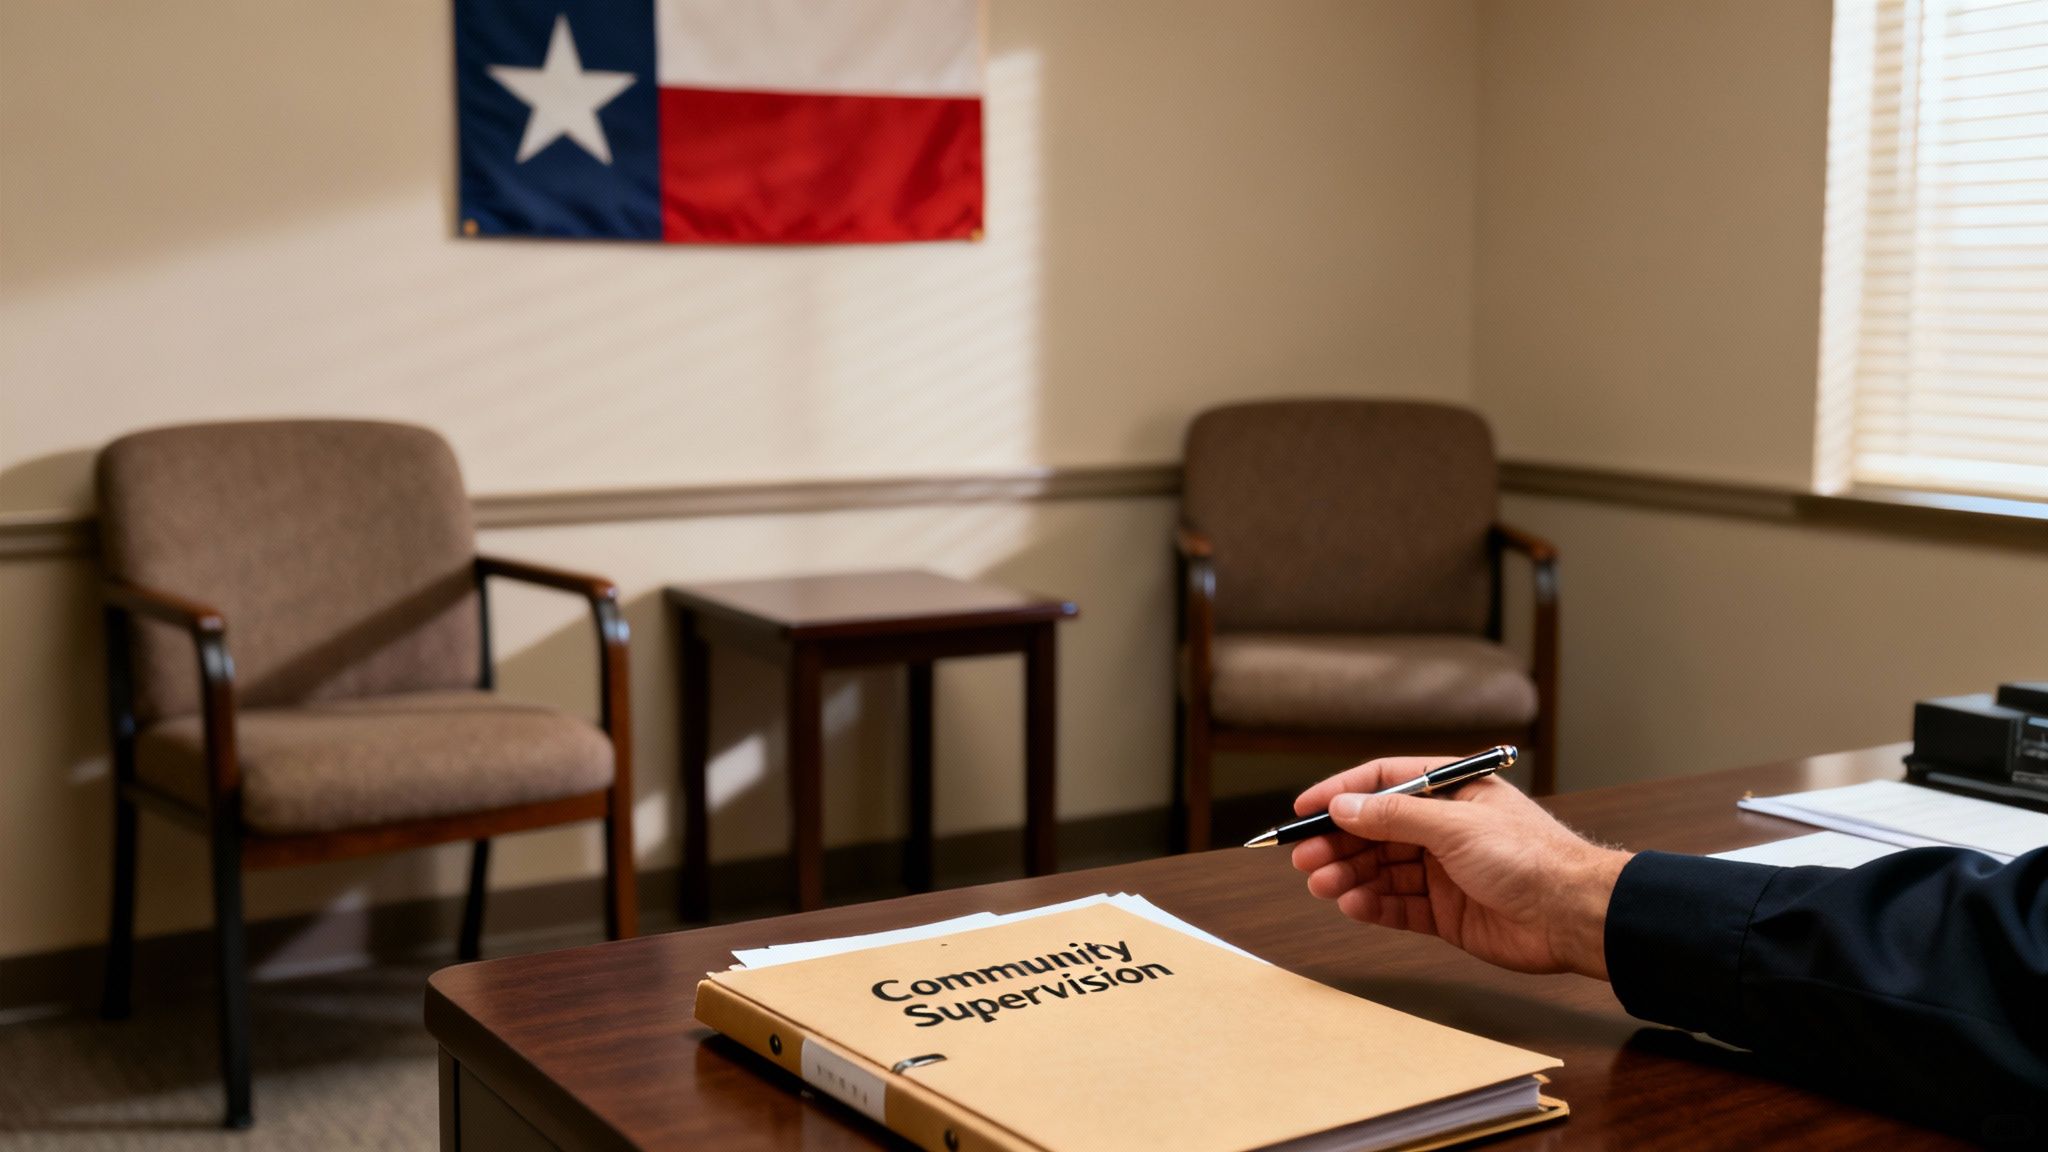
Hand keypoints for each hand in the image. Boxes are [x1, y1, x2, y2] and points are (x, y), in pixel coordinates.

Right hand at [1290, 757, 1630, 978]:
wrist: (1573, 915)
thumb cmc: (1530, 857)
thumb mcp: (1455, 825)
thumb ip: (1395, 815)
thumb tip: (1344, 806)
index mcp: (1451, 791)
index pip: (1383, 782)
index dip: (1341, 793)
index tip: (1304, 810)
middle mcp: (1444, 828)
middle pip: (1375, 830)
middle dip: (1338, 843)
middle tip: (1304, 858)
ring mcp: (1444, 870)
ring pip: (1381, 869)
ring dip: (1349, 876)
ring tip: (1322, 885)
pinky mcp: (1446, 911)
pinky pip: (1398, 905)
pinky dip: (1373, 905)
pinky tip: (1351, 905)